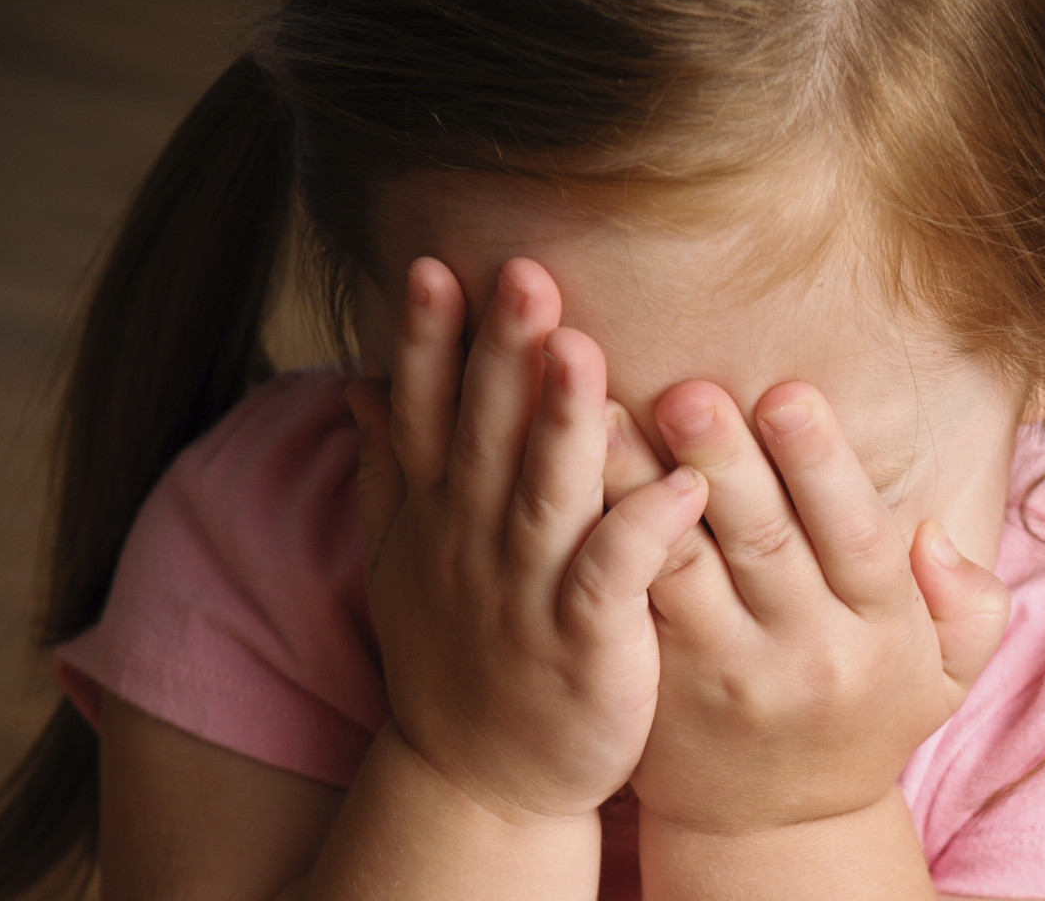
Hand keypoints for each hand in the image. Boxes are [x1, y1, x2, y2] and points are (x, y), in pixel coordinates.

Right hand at [343, 257, 708, 827]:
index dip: (426, 342)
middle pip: (486, 437)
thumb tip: (360, 384)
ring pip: (546, 498)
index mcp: (435, 516)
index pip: (424, 415)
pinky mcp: (588, 645)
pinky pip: (616, 578)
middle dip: (501, 354)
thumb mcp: (404, 560)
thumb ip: (390, 469)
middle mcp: (471, 546)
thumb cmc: (459, 650)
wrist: (484, 779)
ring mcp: (528, 596)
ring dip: (564, 424)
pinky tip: (684, 482)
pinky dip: (646, 531)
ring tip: (584, 351)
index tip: (433, 265)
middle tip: (523, 274)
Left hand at [600, 379, 1011, 834]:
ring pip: (683, 569)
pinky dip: (609, 541)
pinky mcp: (661, 683)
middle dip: (726, 464)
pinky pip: (634, 603)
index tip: (789, 392)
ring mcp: (726, 672)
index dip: (822, 467)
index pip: (858, 540)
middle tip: (690, 392)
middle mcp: (806, 653)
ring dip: (643, 490)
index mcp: (885, 634)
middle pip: (765, 546)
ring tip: (609, 417)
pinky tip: (579, 483)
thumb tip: (936, 536)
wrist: (779, 826)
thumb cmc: (867, 711)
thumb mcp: (947, 677)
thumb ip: (971, 603)